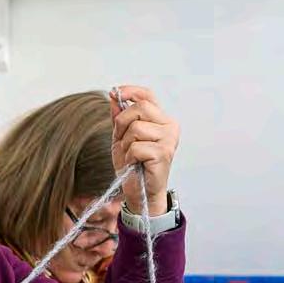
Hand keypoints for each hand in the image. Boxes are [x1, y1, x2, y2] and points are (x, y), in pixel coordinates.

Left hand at [110, 85, 178, 216]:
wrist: (139, 191)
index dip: (131, 91)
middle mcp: (169, 126)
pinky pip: (136, 146)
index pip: (147, 96)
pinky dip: (129, 157)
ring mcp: (169, 139)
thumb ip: (119, 118)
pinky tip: (135, 164)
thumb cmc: (133, 165)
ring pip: (136, 128)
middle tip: (123, 142)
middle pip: (139, 108)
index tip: (115, 92)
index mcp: (161, 120)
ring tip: (131, 156)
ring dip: (126, 144)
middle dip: (122, 124)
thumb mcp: (121, 138)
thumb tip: (114, 97)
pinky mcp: (164, 152)